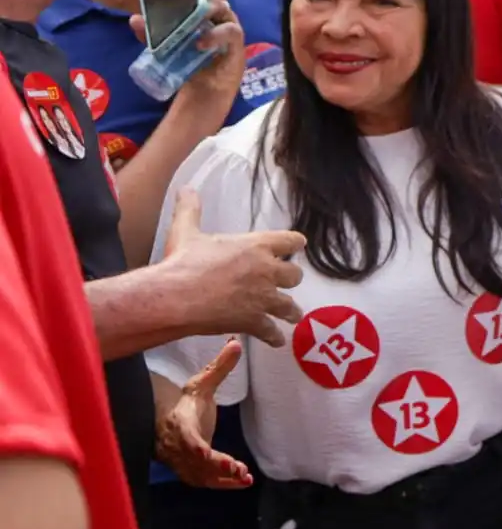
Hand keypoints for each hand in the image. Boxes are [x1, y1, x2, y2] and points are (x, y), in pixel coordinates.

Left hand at [130, 0, 246, 105]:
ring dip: (207, 7)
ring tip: (193, 18)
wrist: (205, 86)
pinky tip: (200, 43)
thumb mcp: (165, 42)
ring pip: (222, 6)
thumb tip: (134, 18)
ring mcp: (228, 24)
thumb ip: (150, 31)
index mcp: (203, 4)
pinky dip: (214, 36)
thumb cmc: (189, 57)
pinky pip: (229, 31)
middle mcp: (218, 10)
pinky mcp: (235, 42)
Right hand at [155, 340, 253, 488]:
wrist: (166, 424)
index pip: (186, 438)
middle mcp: (178, 447)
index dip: (198, 448)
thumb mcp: (202, 385)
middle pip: (194, 461)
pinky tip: (243, 482)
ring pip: (200, 475)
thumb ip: (220, 367)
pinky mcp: (190, 472)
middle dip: (215, 466)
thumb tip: (237, 342)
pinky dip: (223, 484)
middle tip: (237, 469)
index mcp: (180, 424)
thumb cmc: (187, 404)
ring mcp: (182, 462)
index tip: (209, 453)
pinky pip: (205, 481)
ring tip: (245, 478)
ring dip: (222, 479)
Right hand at [161, 188, 306, 346]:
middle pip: (295, 275)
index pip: (291, 241)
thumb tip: (185, 188)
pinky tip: (275, 339)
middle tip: (285, 282)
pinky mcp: (254, 321)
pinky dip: (274, 336)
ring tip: (293, 315)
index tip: (297, 246)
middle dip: (290, 279)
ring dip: (291, 311)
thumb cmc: (183, 261)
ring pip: (289, 306)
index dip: (294, 244)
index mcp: (257, 246)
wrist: (176, 296)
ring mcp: (263, 298)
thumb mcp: (186, 230)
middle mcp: (267, 271)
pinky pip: (271, 331)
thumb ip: (191, 209)